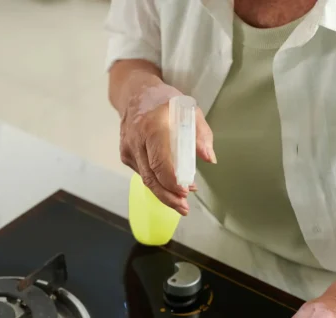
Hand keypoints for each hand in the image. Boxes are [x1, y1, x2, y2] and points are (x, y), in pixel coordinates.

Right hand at [119, 81, 215, 214]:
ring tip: (181, 202)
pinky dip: (157, 181)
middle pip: (150, 178)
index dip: (171, 182)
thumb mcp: (190, 109)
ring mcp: (128, 148)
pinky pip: (143, 173)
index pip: (159, 162)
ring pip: (145, 179)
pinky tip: (171, 185)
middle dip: (168, 197)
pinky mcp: (126, 155)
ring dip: (164, 193)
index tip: (186, 191)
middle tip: (184, 208)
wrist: (135, 92)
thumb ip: (202, 134)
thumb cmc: (165, 100)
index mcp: (152, 127)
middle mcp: (136, 139)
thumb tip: (209, 158)